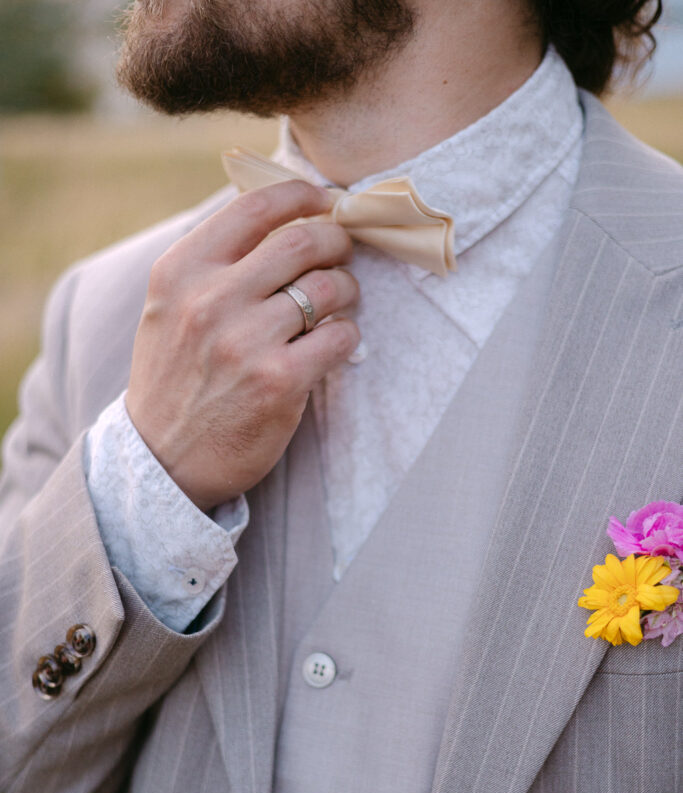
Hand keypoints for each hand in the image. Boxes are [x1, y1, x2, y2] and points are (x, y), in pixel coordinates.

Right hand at [126, 180, 359, 510]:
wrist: (162, 459)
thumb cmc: (175, 378)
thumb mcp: (170, 307)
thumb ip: (212, 263)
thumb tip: (280, 217)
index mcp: (181, 271)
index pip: (254, 207)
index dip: (302, 195)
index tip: (324, 201)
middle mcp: (210, 300)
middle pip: (302, 242)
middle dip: (336, 242)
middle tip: (343, 254)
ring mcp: (245, 342)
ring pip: (328, 289)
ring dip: (347, 291)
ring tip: (341, 304)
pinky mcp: (278, 382)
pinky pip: (339, 337)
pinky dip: (348, 336)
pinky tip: (336, 344)